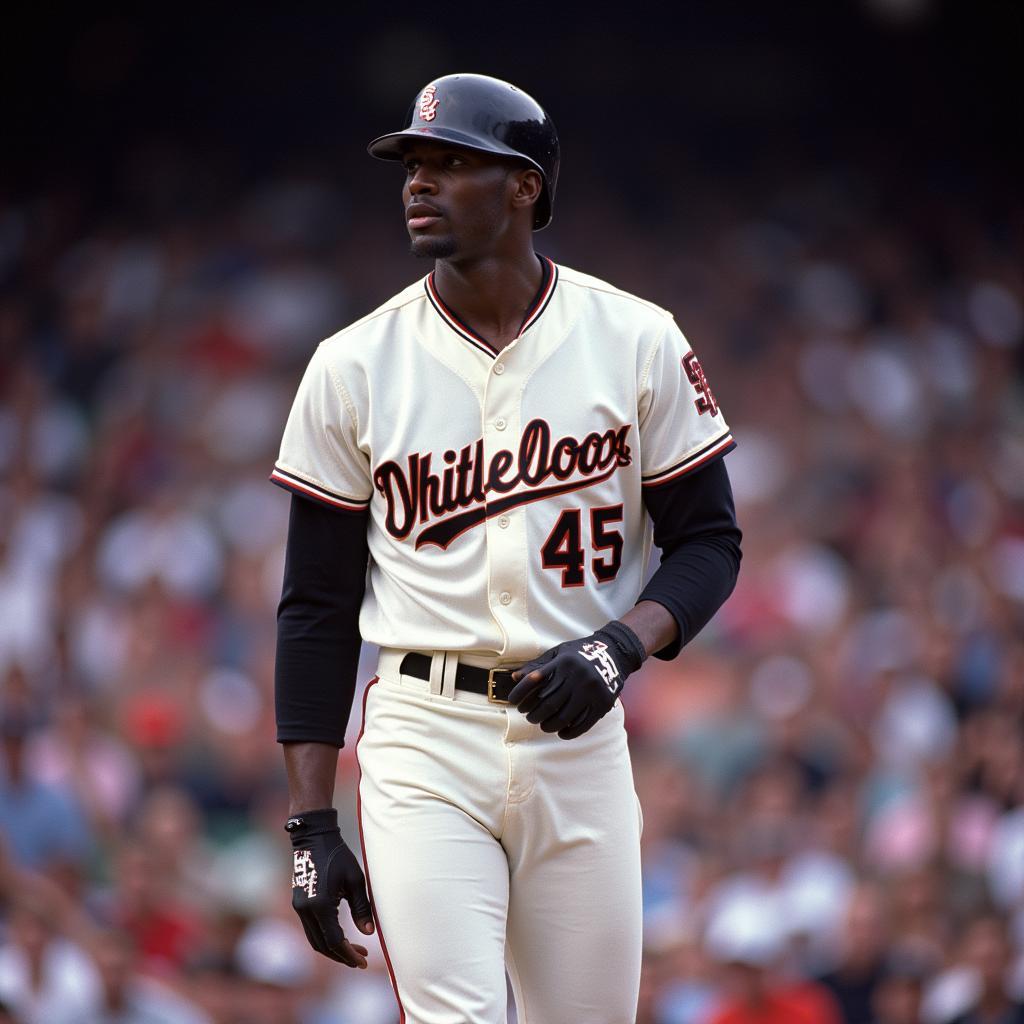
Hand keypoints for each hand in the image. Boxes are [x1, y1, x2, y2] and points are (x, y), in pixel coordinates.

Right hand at [285, 808, 374, 966]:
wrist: (313, 837)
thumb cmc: (338, 855)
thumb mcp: (355, 879)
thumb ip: (362, 907)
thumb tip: (368, 933)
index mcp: (320, 905)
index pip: (334, 941)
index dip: (348, 955)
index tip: (362, 962)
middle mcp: (306, 911)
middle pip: (322, 946)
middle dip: (342, 956)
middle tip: (361, 959)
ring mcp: (299, 908)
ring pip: (315, 940)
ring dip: (333, 949)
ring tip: (354, 949)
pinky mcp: (299, 904)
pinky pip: (312, 930)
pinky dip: (326, 937)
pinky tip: (341, 935)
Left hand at [508, 620, 646, 739]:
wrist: (616, 652)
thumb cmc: (581, 653)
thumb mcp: (559, 653)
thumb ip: (539, 666)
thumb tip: (515, 678)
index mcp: (564, 662)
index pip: (534, 680)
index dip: (520, 693)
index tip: (513, 702)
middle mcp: (577, 676)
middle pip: (548, 704)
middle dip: (534, 714)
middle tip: (529, 717)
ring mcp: (591, 691)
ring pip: (563, 717)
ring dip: (548, 726)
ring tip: (544, 725)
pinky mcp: (602, 703)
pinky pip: (582, 725)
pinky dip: (569, 733)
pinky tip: (561, 732)